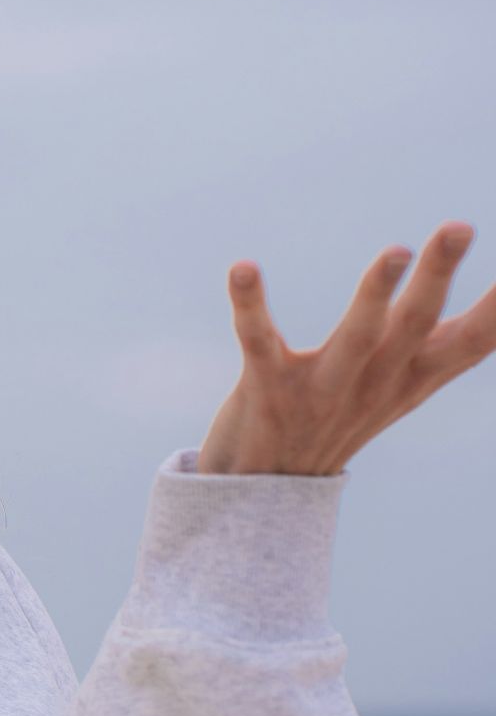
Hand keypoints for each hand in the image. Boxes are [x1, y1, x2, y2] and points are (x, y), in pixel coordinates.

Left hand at [196, 220, 492, 475]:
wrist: (266, 488)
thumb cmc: (342, 418)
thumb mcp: (405, 384)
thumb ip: (449, 344)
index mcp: (412, 377)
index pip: (475, 341)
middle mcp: (375, 382)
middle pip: (416, 323)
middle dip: (439, 275)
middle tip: (458, 227)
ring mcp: (322, 389)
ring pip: (355, 337)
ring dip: (375, 293)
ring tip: (395, 251)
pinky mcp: (267, 390)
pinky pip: (258, 341)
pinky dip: (250, 305)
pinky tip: (243, 268)